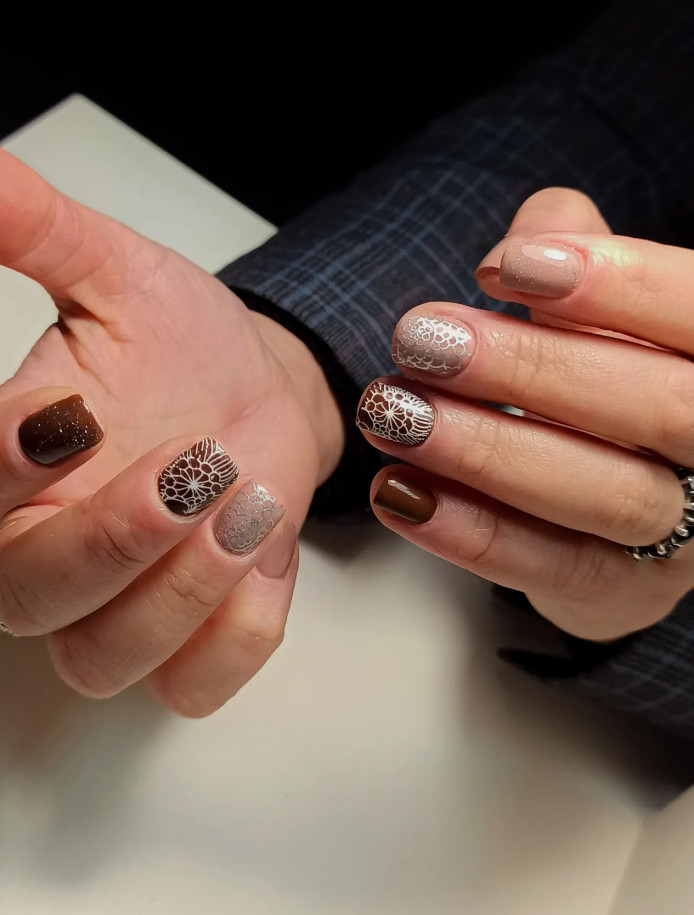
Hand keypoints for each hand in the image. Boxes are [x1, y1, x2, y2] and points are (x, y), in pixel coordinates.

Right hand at [0, 123, 342, 713]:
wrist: (266, 395)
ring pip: (99, 660)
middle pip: (22, 599)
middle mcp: (54, 544)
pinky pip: (191, 687)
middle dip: (108, 545)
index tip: (68, 412)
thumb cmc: (185, 346)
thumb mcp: (120, 276)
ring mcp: (122, 602)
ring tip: (249, 499)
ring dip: (179, 593)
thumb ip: (35, 229)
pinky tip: (267, 561)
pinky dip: (233, 640)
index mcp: (18, 463)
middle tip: (192, 467)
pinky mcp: (192, 634)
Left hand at [357, 187, 693, 641]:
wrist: (612, 489)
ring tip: (395, 414)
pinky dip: (471, 533)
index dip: (616, 288)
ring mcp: (687, 536)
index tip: (506, 269)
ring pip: (606, 496)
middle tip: (423, 341)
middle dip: (533, 370)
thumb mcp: (597, 302)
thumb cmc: (601, 374)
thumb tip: (534, 233)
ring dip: (488, 453)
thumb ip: (576, 252)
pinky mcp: (624, 593)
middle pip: (661, 409)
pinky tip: (399, 492)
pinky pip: (554, 568)